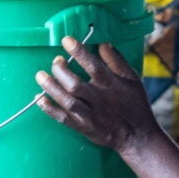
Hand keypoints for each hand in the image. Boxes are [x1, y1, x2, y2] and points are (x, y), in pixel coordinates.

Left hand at [36, 37, 159, 152]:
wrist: (138, 137)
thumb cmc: (135, 104)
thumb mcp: (132, 79)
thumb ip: (117, 60)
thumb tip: (103, 43)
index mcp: (111, 85)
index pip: (93, 66)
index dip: (79, 52)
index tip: (67, 40)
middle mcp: (99, 99)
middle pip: (76, 85)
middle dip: (61, 71)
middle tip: (56, 61)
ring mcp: (90, 115)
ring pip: (68, 101)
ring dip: (52, 88)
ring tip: (40, 75)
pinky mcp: (84, 127)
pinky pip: (64, 119)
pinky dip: (50, 109)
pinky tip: (40, 99)